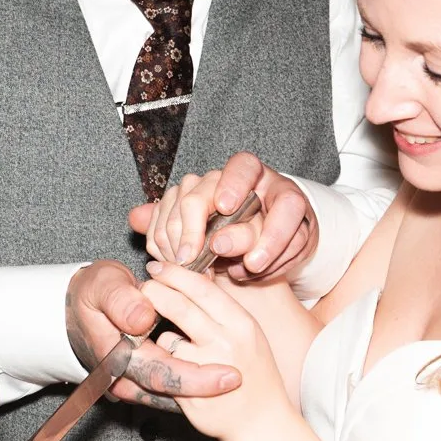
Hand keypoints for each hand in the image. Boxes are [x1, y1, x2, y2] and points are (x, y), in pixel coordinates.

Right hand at [67, 260, 238, 410]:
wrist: (86, 309)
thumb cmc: (96, 293)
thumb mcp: (101, 286)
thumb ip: (119, 300)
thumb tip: (142, 317)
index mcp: (118, 359)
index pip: (163, 375)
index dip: (198, 378)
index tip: (231, 375)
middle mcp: (128, 379)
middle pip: (175, 389)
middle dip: (210, 386)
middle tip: (241, 378)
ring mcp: (139, 383)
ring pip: (179, 391)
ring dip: (207, 383)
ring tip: (235, 374)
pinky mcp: (151, 380)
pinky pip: (180, 385)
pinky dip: (200, 375)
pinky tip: (219, 367)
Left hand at [128, 152, 316, 283]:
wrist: (265, 243)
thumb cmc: (225, 227)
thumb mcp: (199, 221)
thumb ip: (171, 218)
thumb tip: (135, 217)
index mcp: (239, 174)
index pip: (239, 166)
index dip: (231, 183)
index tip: (220, 206)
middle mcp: (268, 184)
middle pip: (263, 194)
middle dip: (240, 221)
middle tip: (218, 248)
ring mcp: (290, 205)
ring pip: (288, 213)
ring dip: (267, 242)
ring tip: (248, 266)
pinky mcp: (305, 230)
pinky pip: (298, 242)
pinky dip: (277, 260)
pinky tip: (254, 273)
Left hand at [138, 265, 290, 440]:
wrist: (263, 423)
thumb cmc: (257, 375)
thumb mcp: (249, 334)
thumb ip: (224, 310)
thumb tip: (196, 277)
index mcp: (242, 323)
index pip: (202, 288)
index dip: (176, 274)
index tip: (158, 266)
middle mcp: (226, 343)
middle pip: (180, 306)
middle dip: (155, 292)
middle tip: (145, 287)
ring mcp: (208, 369)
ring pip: (168, 338)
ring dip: (161, 336)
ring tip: (169, 340)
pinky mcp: (191, 392)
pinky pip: (164, 368)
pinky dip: (163, 363)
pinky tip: (172, 365)